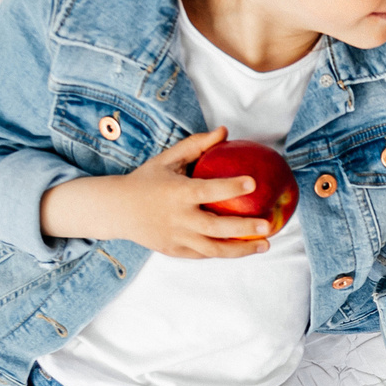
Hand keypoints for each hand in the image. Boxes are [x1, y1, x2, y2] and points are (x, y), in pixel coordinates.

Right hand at [39, 127, 274, 256]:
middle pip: (215, 228)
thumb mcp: (167, 159)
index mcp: (176, 193)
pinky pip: (203, 254)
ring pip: (213, 249)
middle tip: (268, 225)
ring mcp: (176, 238)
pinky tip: (243, 247)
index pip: (206, 191)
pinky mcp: (175, 251)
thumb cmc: (147, 180)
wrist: (117, 210)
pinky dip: (223, 251)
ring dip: (241, 249)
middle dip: (244, 228)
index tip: (253, 183)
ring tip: (265, 244)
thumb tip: (224, 131)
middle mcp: (177, 218)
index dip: (230, 187)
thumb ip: (196, 145)